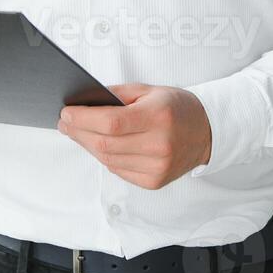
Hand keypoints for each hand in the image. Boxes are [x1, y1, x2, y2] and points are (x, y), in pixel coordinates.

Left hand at [58, 83, 212, 189]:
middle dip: (78, 132)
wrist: (206, 132)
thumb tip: (83, 102)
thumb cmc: (176, 107)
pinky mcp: (154, 181)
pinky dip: (105, 158)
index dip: (83, 119)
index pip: (111, 122)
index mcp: (158, 116)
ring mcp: (158, 167)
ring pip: (108, 160)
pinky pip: (118, 170)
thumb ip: (117, 95)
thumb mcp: (149, 90)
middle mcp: (159, 144)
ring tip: (78, 132)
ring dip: (87, 146)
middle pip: (105, 143)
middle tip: (65, 122)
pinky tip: (99, 146)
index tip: (66, 113)